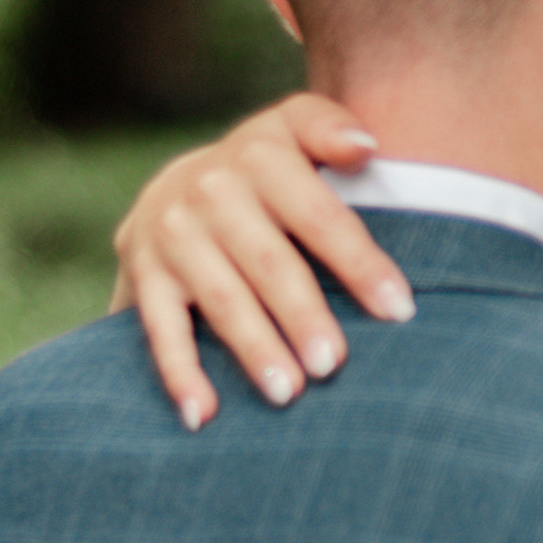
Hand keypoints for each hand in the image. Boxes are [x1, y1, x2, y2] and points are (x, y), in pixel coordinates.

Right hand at [110, 94, 413, 427]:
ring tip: (289, 392)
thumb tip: (365, 146)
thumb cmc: (268, 168)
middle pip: (269, 262)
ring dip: (253, 347)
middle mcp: (210, 191)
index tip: (399, 310)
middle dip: (303, 315)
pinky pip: (160, 329)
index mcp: (261, 156)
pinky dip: (179, 374)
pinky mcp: (143, 273)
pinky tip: (202, 414)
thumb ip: (328, 127)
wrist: (179, 180)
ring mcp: (172, 234)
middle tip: (334, 364)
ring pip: (220, 298)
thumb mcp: (294, 128)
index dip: (360, 263)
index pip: (320, 216)